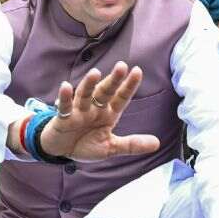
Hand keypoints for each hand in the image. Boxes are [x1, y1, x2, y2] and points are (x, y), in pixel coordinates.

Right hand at [37, 62, 159, 160]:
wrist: (61, 151)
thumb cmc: (85, 144)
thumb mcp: (111, 147)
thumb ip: (132, 144)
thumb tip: (157, 143)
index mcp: (108, 114)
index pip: (121, 98)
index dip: (128, 85)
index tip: (138, 71)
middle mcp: (94, 109)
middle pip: (105, 91)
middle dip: (113, 80)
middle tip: (121, 66)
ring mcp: (79, 112)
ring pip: (85, 95)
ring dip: (89, 84)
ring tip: (95, 73)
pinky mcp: (63, 118)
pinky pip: (65, 107)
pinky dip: (65, 97)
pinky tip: (66, 86)